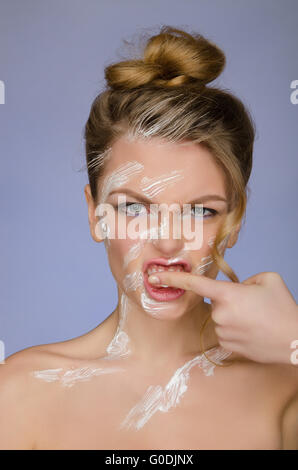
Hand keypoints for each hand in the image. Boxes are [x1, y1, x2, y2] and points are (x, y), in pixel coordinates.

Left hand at [148, 271, 297, 364]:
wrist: (295, 341)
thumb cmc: (284, 308)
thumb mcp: (268, 279)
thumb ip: (245, 279)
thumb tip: (235, 289)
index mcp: (228, 295)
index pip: (194, 284)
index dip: (172, 278)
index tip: (154, 276)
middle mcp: (220, 315)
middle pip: (215, 301)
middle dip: (229, 300)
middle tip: (253, 305)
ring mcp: (222, 333)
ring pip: (220, 318)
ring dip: (233, 316)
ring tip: (256, 320)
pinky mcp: (227, 347)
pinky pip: (224, 332)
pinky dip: (235, 330)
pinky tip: (252, 331)